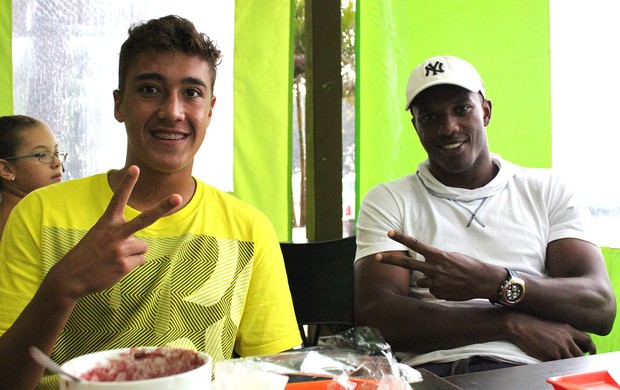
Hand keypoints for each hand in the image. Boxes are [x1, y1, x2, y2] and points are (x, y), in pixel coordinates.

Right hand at [44, 166, 181, 300]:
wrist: (70, 277)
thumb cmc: (88, 253)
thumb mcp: (99, 235)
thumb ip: (120, 233)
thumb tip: (142, 246)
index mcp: (106, 222)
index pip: (118, 198)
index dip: (127, 182)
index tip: (135, 167)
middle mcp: (115, 233)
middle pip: (145, 218)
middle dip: (163, 207)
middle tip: (177, 197)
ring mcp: (120, 249)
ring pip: (144, 246)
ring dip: (134, 253)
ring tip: (116, 257)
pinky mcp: (124, 265)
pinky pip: (141, 260)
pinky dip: (132, 265)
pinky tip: (116, 267)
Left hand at [376, 230, 499, 300]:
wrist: (483, 281)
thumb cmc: (468, 265)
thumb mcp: (451, 256)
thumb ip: (434, 260)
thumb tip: (421, 270)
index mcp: (438, 256)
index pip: (416, 245)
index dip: (402, 238)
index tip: (389, 232)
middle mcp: (434, 269)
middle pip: (407, 264)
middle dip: (390, 260)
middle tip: (376, 257)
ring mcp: (435, 282)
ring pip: (421, 281)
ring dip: (428, 280)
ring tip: (446, 278)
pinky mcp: (439, 294)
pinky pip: (432, 290)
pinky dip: (438, 288)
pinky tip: (450, 286)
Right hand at [508, 313, 596, 359]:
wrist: (519, 324)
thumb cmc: (532, 323)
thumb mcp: (552, 324)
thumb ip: (563, 332)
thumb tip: (569, 341)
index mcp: (568, 329)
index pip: (587, 340)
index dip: (592, 348)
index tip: (591, 353)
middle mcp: (567, 338)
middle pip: (581, 354)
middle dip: (580, 360)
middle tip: (575, 362)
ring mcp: (560, 348)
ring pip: (572, 361)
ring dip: (568, 364)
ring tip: (561, 362)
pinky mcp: (551, 355)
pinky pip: (559, 364)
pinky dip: (557, 365)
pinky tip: (552, 362)